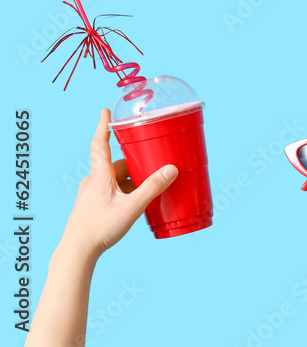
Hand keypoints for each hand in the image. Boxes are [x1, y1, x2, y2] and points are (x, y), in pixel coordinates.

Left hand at [63, 108, 177, 257]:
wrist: (77, 252)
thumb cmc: (100, 228)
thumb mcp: (131, 207)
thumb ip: (152, 188)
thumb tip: (171, 169)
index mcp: (99, 176)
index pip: (100, 144)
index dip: (103, 126)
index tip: (105, 111)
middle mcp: (93, 181)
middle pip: (116, 163)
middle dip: (134, 162)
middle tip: (151, 160)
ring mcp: (91, 194)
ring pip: (115, 178)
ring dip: (131, 179)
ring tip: (149, 185)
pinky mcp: (92, 205)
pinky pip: (112, 190)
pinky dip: (126, 190)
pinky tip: (137, 201)